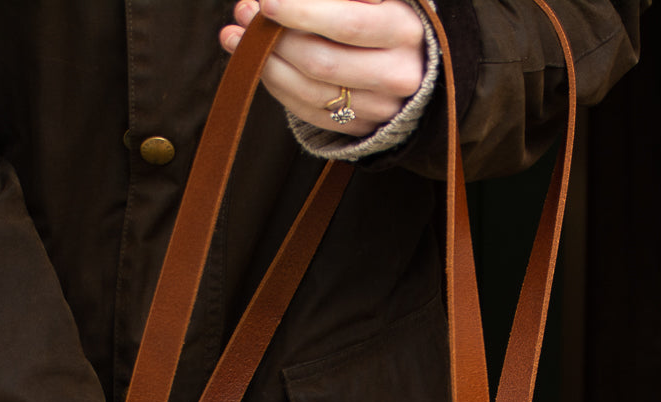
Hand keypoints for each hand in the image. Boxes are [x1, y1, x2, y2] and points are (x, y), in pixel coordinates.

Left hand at [219, 0, 426, 138]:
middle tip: (244, 13)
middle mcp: (398, 74)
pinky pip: (307, 112)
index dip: (303, 12)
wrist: (423, 66)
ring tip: (237, 34)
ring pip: (310, 90)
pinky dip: (275, 85)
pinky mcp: (360, 128)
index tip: (267, 0)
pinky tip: (256, 62)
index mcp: (405, 31)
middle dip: (274, 38)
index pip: (348, 23)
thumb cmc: (388, 18)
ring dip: (264, 62)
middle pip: (322, 61)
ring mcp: (380, 107)